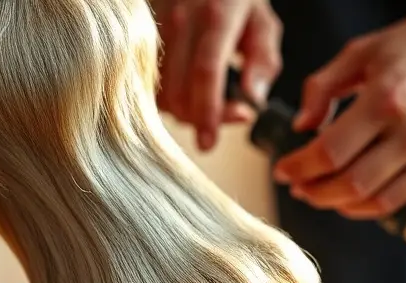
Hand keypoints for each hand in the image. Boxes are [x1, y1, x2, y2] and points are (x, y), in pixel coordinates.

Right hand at [152, 0, 282, 150]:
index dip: (208, 112)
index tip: (209, 143)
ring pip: (160, 93)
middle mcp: (182, 22)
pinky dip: (169, 101)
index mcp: (217, 17)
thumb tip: (254, 98)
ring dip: (184, 112)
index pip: (206, 72)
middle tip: (228, 117)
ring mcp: (156, 30)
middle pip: (178, 91)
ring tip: (210, 103)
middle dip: (200, 118)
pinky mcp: (141, 39)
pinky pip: (148, 85)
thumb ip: (264, 61)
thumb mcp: (262, 21)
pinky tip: (188, 94)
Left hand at [273, 7, 405, 217]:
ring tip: (325, 193)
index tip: (283, 170)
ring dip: (341, 204)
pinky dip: (375, 201)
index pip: (329, 153)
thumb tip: (300, 127)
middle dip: (314, 192)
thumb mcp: (363, 51)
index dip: (298, 168)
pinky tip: (361, 190)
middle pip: (349, 185)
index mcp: (387, 100)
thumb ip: (323, 88)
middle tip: (300, 188)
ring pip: (377, 203)